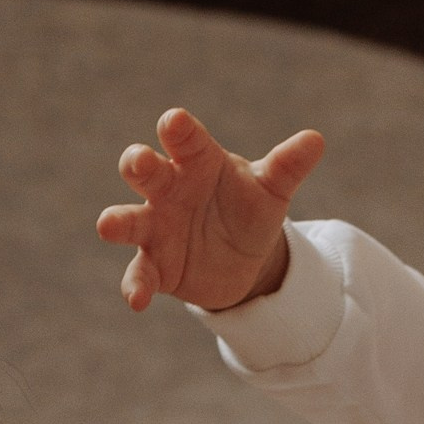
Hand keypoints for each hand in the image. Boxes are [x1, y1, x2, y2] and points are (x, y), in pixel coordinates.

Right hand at [95, 108, 326, 315]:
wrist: (243, 257)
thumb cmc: (249, 207)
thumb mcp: (271, 189)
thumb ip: (288, 166)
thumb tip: (316, 140)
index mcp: (196, 161)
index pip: (185, 139)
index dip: (178, 130)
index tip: (174, 122)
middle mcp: (168, 189)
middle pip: (146, 171)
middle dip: (138, 164)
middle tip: (138, 162)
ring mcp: (155, 227)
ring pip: (129, 220)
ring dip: (118, 221)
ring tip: (107, 225)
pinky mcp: (154, 265)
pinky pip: (140, 274)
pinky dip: (136, 286)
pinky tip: (136, 301)